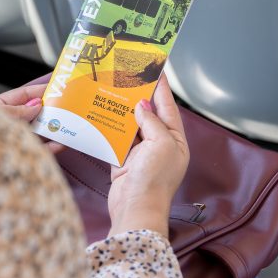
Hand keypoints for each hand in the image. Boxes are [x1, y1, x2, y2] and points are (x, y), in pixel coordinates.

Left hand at [0, 84, 65, 154]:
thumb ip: (17, 111)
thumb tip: (36, 105)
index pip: (23, 96)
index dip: (40, 91)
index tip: (57, 88)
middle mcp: (8, 124)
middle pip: (33, 115)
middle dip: (50, 111)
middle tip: (69, 108)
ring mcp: (13, 141)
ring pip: (38, 133)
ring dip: (53, 130)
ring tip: (68, 126)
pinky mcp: (17, 157)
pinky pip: (37, 152)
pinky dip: (50, 148)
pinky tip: (59, 144)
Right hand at [107, 75, 188, 238]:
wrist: (135, 209)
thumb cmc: (154, 180)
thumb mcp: (161, 145)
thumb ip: (152, 122)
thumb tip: (142, 105)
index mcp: (175, 140)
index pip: (168, 107)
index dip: (161, 88)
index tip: (155, 68)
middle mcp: (159, 144)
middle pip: (148, 113)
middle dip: (139, 95)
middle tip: (129, 75)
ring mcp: (140, 152)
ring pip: (130, 123)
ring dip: (122, 109)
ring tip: (113, 88)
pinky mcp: (122, 159)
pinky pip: (116, 137)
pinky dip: (110, 125)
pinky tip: (102, 111)